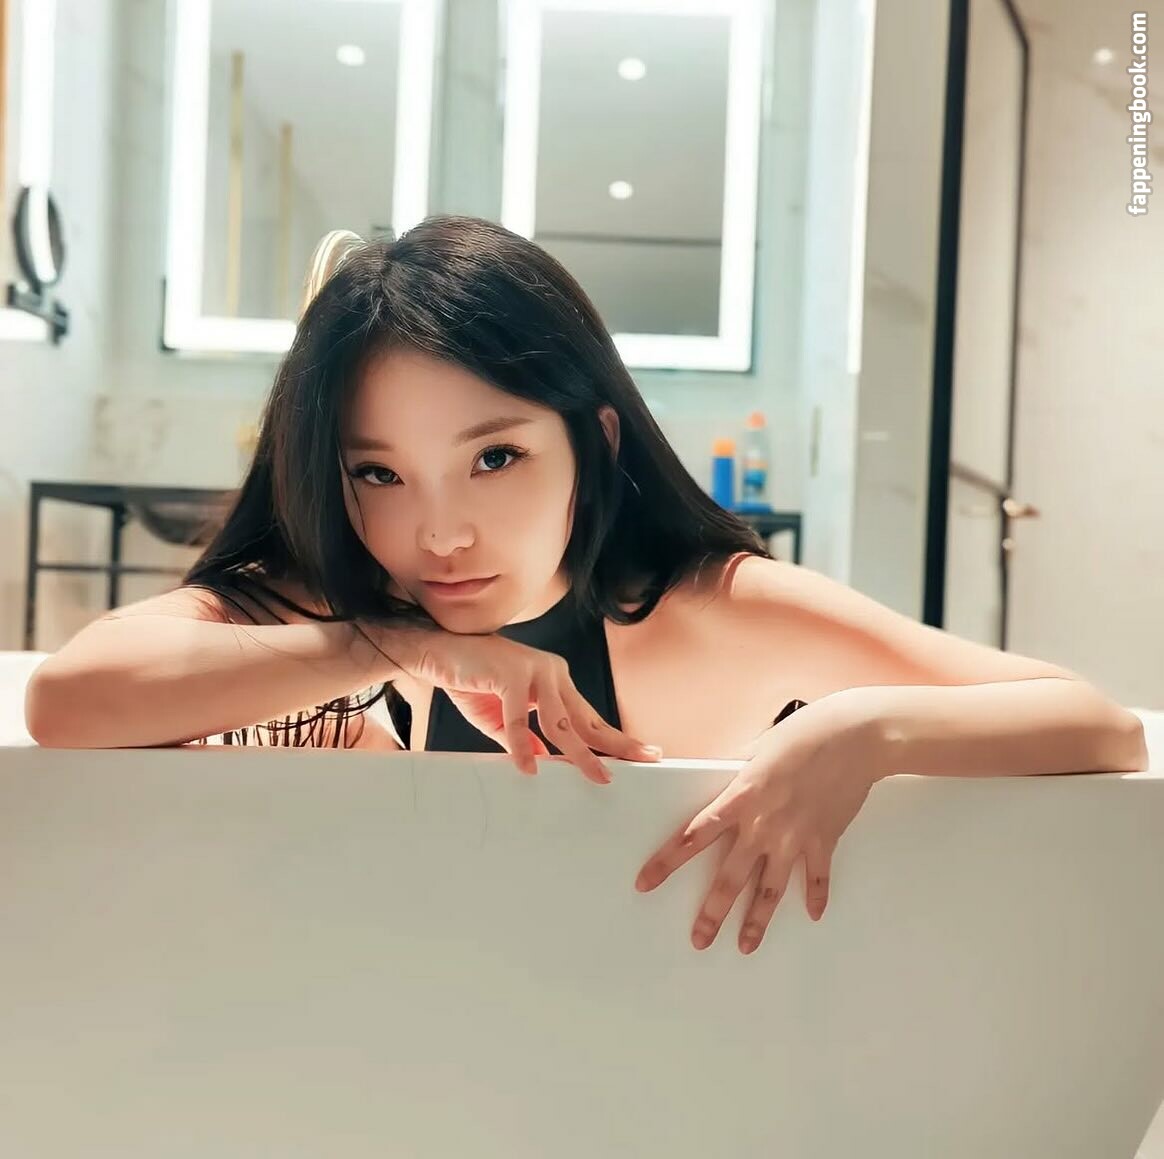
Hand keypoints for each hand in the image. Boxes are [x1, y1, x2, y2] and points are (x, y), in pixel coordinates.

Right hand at [392, 627, 661, 782]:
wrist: (437, 652)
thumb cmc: (471, 681)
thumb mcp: (501, 719)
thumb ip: (524, 739)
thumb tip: (542, 763)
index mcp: (554, 682)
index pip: (590, 716)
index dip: (616, 737)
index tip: (644, 753)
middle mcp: (551, 673)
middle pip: (587, 718)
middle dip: (615, 743)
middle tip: (644, 760)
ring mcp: (533, 670)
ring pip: (561, 721)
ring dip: (579, 752)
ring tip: (596, 776)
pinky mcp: (509, 673)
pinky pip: (518, 718)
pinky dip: (521, 745)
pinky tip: (527, 767)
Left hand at [634, 698, 878, 952]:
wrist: (855, 738)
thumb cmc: (805, 733)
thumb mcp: (758, 748)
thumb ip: (736, 769)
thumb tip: (716, 773)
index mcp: (741, 797)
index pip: (693, 836)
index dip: (666, 862)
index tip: (645, 883)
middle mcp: (764, 825)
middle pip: (731, 878)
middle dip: (712, 913)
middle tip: (699, 940)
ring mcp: (795, 838)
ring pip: (770, 890)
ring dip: (757, 921)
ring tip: (745, 946)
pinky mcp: (825, 841)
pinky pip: (817, 878)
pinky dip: (816, 897)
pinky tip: (811, 915)